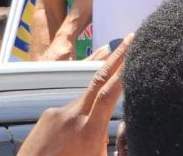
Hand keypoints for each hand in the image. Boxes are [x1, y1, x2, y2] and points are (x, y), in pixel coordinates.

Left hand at [19, 33, 132, 155]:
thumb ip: (116, 144)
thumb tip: (127, 127)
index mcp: (89, 130)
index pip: (110, 92)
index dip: (124, 69)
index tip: (134, 50)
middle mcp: (73, 116)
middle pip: (99, 78)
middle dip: (117, 56)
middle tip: (130, 37)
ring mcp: (58, 113)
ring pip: (85, 99)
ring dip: (96, 101)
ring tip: (94, 125)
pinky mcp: (47, 115)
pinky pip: (70, 110)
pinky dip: (79, 116)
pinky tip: (74, 136)